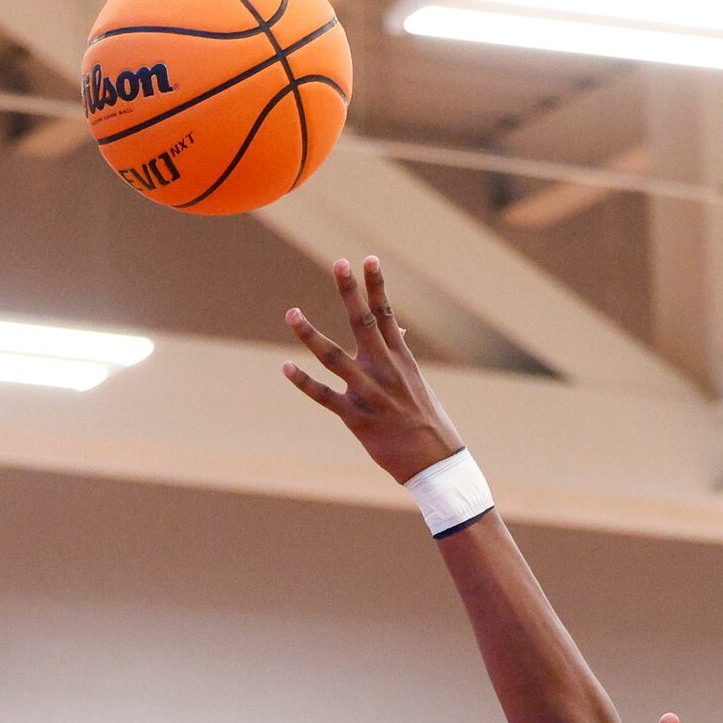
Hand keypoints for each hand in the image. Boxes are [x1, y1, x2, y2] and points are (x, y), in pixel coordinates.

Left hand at [283, 258, 465, 481]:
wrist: (435, 463)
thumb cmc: (427, 422)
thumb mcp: (417, 384)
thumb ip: (400, 355)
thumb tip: (399, 328)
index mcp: (401, 360)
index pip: (388, 314)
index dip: (377, 285)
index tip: (368, 259)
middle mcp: (384, 371)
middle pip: (364, 323)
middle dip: (351, 293)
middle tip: (338, 263)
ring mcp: (369, 393)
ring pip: (334, 357)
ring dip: (310, 335)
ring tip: (292, 313)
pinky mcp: (356, 418)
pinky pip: (324, 396)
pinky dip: (304, 382)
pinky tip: (286, 367)